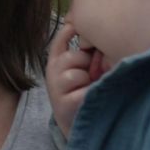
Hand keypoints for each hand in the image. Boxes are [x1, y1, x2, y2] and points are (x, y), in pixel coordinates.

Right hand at [46, 23, 103, 137]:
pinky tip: (88, 99)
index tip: (78, 26)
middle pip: (76, 56)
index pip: (61, 38)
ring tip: (88, 89)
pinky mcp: (63, 103)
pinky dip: (90, 94)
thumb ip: (86, 52)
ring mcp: (56, 87)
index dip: (70, 30)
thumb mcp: (81, 68)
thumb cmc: (82, 91)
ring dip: (88, 82)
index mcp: (56, 60)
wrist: (76, 122)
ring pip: (78, 74)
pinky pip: (83, 91)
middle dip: (89, 64)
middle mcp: (52, 71)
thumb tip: (97, 40)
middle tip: (92, 75)